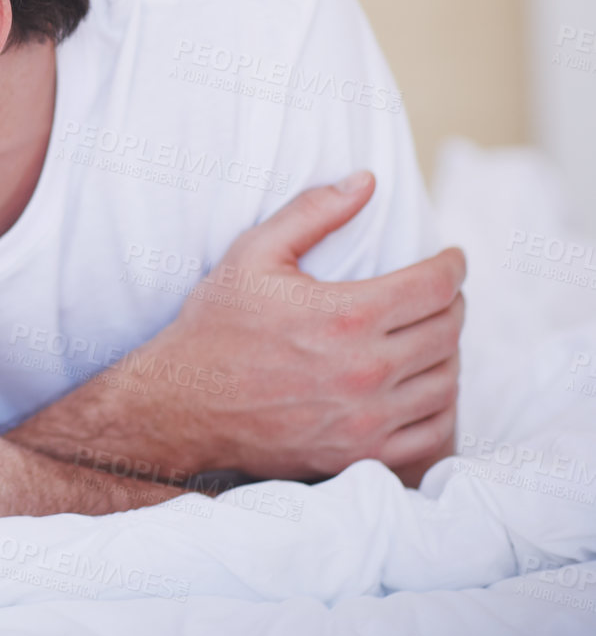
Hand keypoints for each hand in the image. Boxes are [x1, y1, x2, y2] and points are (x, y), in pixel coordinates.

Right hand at [70, 172, 462, 480]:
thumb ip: (312, 212)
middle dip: (453, 303)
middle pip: (448, 330)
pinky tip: (425, 383)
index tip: (452, 258)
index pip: (435, 286)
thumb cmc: (216, 326)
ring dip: (449, 351)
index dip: (453, 266)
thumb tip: (367, 181)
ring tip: (433, 334)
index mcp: (345, 315)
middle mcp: (365, 370)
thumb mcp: (253, 254)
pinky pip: (432, 430)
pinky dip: (440, 403)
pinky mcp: (361, 454)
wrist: (182, 404)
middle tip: (441, 293)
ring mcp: (366, 419)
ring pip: (446, 379)